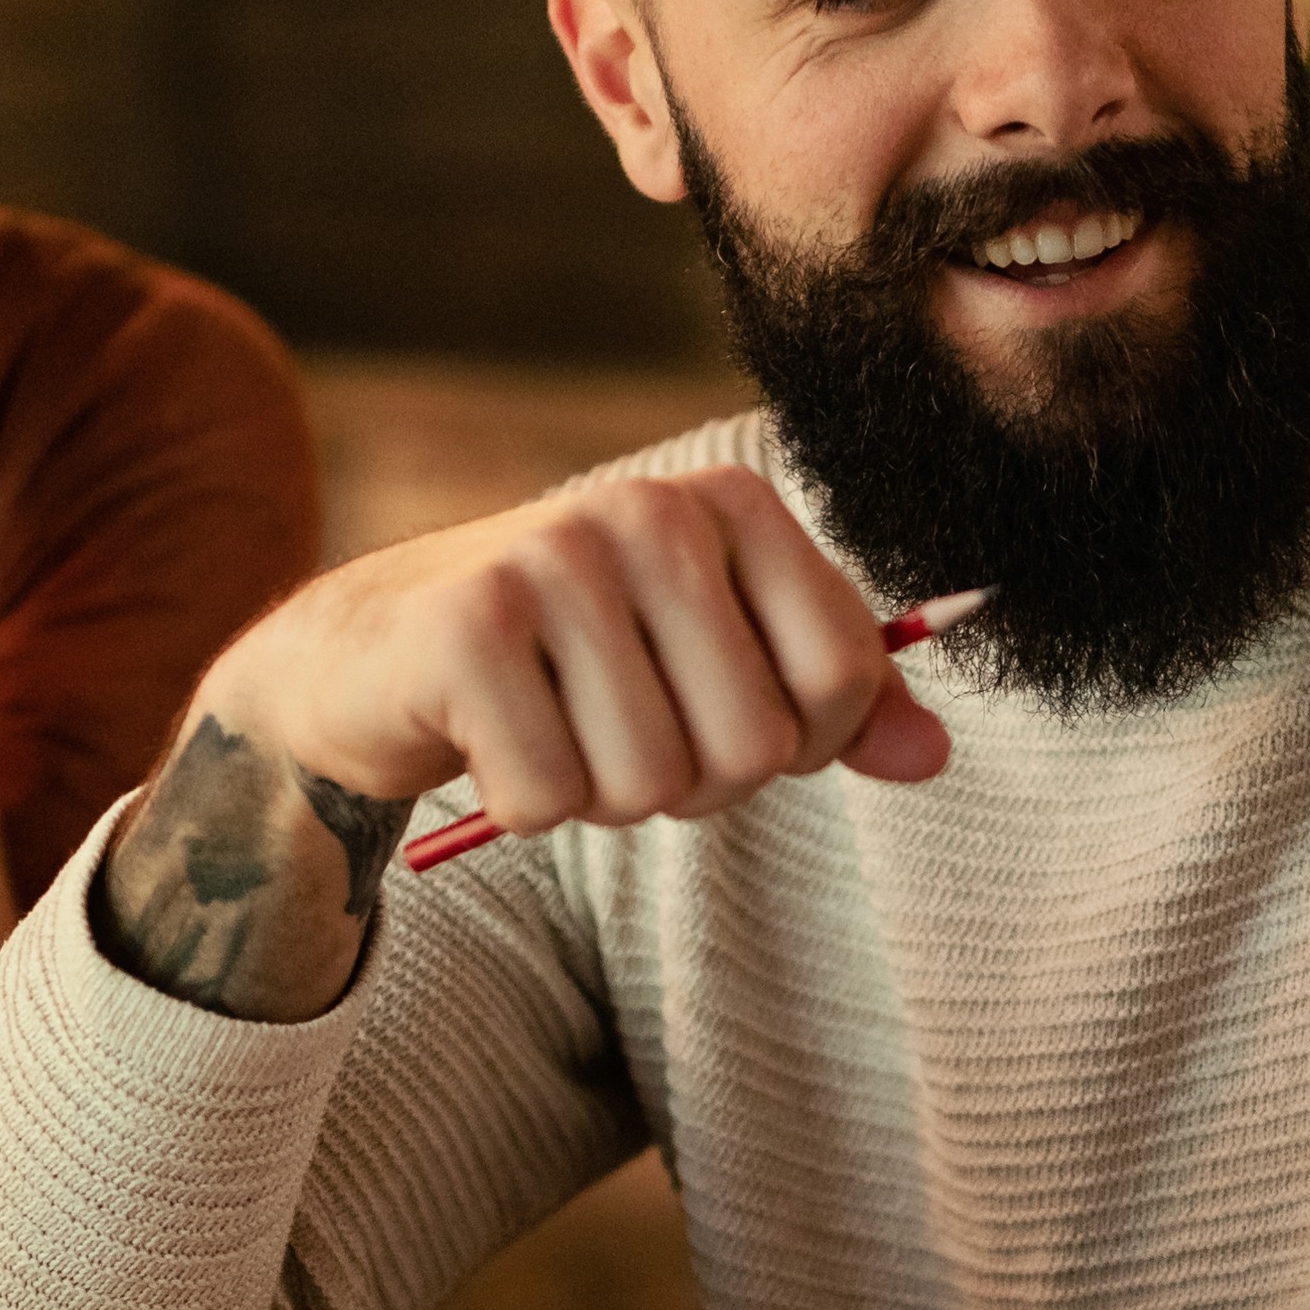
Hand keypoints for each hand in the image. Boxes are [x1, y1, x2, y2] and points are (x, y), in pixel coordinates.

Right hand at [198, 468, 958, 841]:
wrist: (374, 653)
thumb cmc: (571, 663)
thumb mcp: (713, 662)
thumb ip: (829, 701)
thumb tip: (934, 756)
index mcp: (732, 503)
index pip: (846, 677)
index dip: (798, 744)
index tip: (719, 717)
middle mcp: (650, 509)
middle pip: (755, 749)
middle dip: (690, 784)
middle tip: (617, 732)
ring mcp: (554, 559)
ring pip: (651, 784)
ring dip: (601, 797)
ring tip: (553, 728)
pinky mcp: (467, 626)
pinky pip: (551, 798)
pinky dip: (522, 806)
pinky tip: (488, 738)